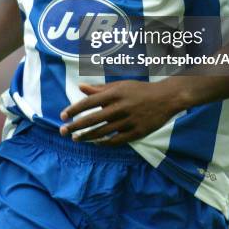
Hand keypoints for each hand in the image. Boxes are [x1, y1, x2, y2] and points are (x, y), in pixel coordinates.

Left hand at [59, 80, 176, 145]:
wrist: (165, 98)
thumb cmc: (139, 90)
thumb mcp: (120, 85)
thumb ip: (99, 88)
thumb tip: (80, 87)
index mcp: (115, 93)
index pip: (89, 103)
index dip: (74, 110)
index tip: (63, 116)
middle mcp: (120, 107)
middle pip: (92, 119)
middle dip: (75, 126)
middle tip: (63, 131)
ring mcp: (129, 121)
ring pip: (102, 132)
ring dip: (87, 137)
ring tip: (76, 139)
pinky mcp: (136, 132)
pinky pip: (116, 141)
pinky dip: (104, 143)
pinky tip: (96, 143)